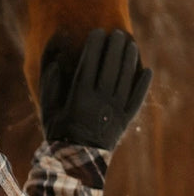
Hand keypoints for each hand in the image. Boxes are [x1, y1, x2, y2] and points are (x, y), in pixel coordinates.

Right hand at [40, 29, 151, 149]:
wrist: (76, 163)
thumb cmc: (58, 134)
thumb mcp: (48, 110)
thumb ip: (50, 85)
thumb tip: (54, 62)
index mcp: (79, 96)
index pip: (89, 63)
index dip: (95, 45)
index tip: (97, 32)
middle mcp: (100, 100)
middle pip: (110, 66)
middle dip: (114, 46)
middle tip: (117, 32)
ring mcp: (114, 110)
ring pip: (125, 78)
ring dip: (129, 59)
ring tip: (130, 44)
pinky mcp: (125, 120)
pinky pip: (137, 98)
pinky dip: (143, 83)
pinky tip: (147, 70)